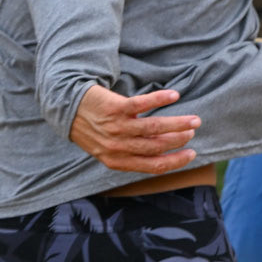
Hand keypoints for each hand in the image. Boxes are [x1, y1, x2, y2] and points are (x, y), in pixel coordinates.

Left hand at [69, 84, 198, 173]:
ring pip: (154, 128)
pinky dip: (160, 99)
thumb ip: (129, 155)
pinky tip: (174, 96)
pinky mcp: (115, 107)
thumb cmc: (92, 130)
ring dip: (177, 124)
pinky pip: (142, 104)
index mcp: (118, 162)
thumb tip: (161, 154)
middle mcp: (118, 147)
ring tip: (192, 119)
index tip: (192, 154)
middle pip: (157, 146)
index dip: (175, 161)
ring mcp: (117, 127)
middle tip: (193, 131)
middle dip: (179, 140)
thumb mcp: (107, 150)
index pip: (154, 166)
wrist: (68, 107)